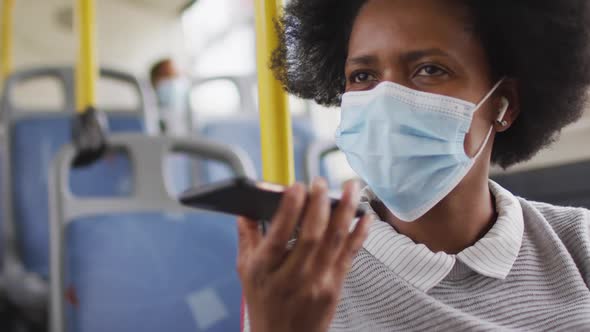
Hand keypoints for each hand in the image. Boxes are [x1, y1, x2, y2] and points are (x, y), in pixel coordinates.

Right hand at [236, 179, 370, 331]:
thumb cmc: (264, 303)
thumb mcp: (246, 272)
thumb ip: (247, 238)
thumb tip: (246, 209)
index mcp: (265, 270)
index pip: (278, 236)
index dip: (289, 209)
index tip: (297, 186)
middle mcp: (292, 277)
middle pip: (311, 236)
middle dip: (319, 204)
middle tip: (322, 181)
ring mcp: (317, 283)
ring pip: (335, 241)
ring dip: (346, 211)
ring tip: (352, 187)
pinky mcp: (335, 287)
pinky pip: (350, 255)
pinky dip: (360, 233)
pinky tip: (366, 215)